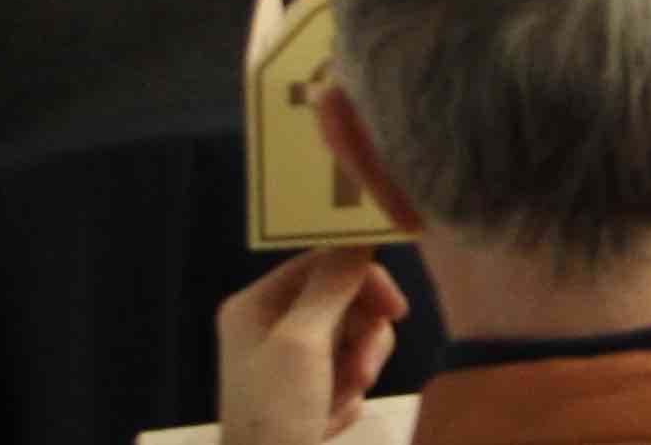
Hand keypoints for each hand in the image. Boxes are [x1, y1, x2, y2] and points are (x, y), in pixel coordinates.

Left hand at [214, 247, 409, 444]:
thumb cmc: (276, 413)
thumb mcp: (303, 343)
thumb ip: (333, 285)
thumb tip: (361, 232)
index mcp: (255, 307)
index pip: (322, 264)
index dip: (363, 281)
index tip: (396, 310)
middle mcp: (269, 328)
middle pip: (341, 302)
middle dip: (362, 335)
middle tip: (366, 369)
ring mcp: (287, 364)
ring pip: (349, 338)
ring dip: (359, 367)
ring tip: (349, 397)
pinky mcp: (304, 395)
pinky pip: (345, 374)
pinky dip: (347, 394)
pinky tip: (331, 419)